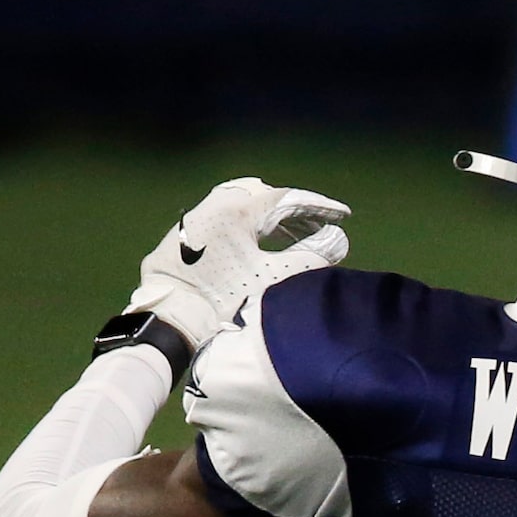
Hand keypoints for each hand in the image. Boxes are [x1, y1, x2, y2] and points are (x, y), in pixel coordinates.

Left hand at [129, 179, 350, 352]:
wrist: (172, 318)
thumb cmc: (226, 299)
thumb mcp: (276, 279)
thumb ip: (311, 257)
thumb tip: (337, 241)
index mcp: (237, 210)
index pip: (287, 199)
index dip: (320, 206)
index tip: (343, 215)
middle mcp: (214, 206)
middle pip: (265, 198)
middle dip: (296, 211)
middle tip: (321, 225)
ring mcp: (197, 218)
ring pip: (243, 206)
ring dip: (273, 219)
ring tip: (296, 235)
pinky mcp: (186, 234)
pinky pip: (225, 217)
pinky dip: (250, 226)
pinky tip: (261, 243)